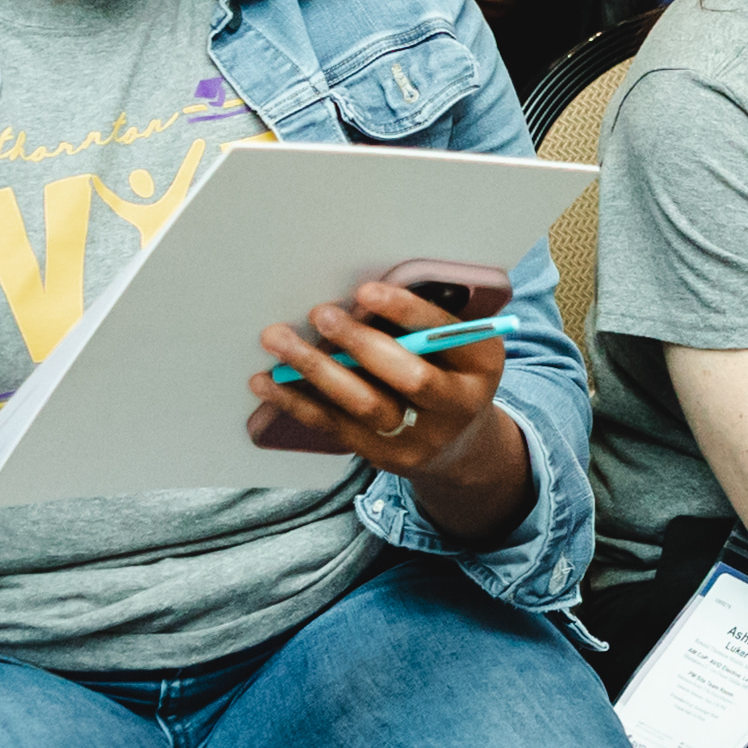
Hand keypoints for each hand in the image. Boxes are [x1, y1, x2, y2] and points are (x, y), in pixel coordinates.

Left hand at [248, 279, 515, 492]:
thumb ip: (424, 322)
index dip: (406, 312)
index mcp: (481, 364)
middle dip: (361, 343)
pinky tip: (266, 381)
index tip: (366, 292)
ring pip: (364, 405)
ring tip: (279, 340)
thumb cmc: (450, 372)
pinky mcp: (380, 455)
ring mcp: (418, 438)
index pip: (445, 334)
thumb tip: (360, 296)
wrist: (458, 445)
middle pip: (408, 377)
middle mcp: (456, 406)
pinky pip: (334, 425)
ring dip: (317, 370)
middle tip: (321, 314)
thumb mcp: (458, 346)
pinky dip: (297, 401)